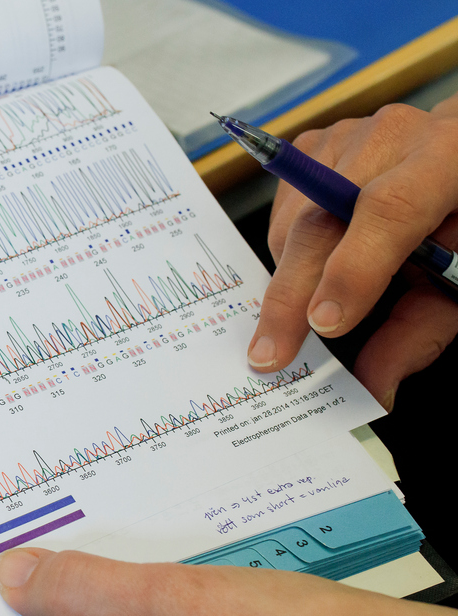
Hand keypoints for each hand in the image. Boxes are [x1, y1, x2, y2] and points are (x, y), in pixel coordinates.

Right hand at [247, 96, 457, 410]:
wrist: (456, 163)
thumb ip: (420, 331)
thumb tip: (371, 386)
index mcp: (450, 158)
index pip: (389, 208)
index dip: (353, 270)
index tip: (325, 326)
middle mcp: (394, 135)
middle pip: (321, 218)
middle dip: (291, 294)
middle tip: (271, 353)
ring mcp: (348, 135)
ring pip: (291, 221)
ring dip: (290, 276)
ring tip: (313, 302)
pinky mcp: (316, 145)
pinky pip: (280, 209)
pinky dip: (286, 250)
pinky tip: (315, 263)